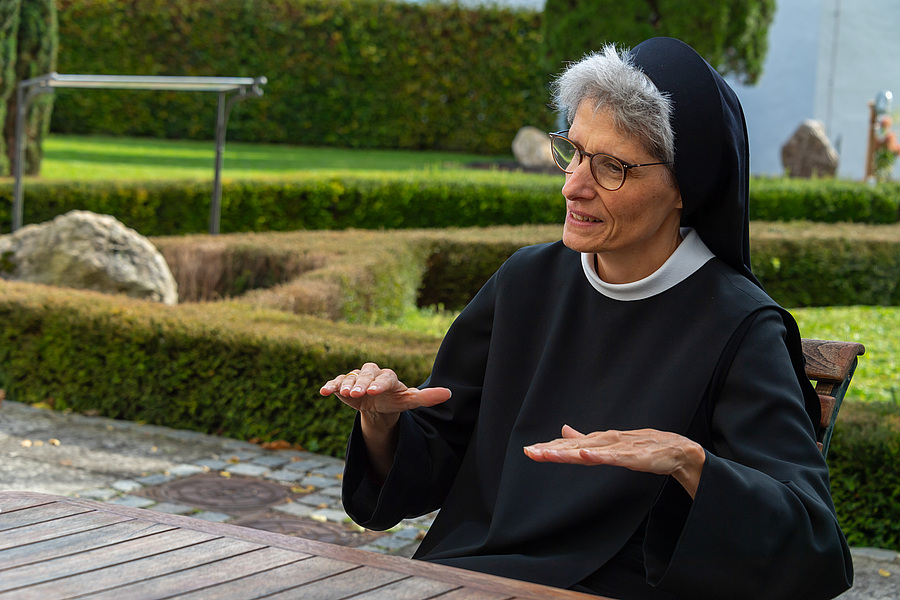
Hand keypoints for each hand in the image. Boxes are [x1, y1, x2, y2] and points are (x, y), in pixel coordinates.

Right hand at [320, 363, 450, 481]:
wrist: (379, 405)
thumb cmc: (396, 401)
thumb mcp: (410, 401)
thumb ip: (427, 397)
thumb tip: (450, 393)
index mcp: (389, 377)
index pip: (385, 377)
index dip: (379, 383)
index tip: (374, 392)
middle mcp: (372, 373)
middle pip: (366, 374)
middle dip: (361, 383)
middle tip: (357, 394)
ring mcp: (357, 378)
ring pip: (350, 377)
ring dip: (346, 385)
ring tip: (344, 394)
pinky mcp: (344, 383)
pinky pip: (336, 382)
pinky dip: (330, 385)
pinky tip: (324, 392)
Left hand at [524, 425, 705, 497]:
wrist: (677, 450)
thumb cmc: (644, 446)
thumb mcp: (610, 444)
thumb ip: (586, 440)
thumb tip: (563, 431)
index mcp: (600, 441)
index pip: (570, 445)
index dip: (549, 448)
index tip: (529, 451)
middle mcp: (606, 441)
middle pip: (574, 447)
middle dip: (552, 450)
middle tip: (530, 452)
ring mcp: (620, 448)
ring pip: (590, 451)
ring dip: (569, 452)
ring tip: (549, 454)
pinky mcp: (634, 456)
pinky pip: (614, 457)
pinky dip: (599, 456)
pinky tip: (584, 455)